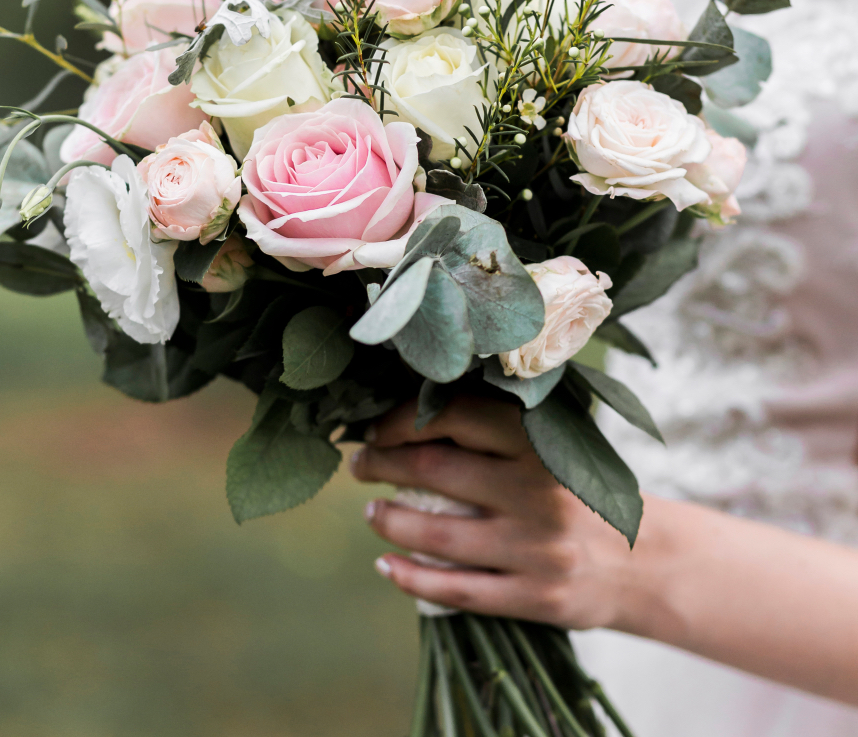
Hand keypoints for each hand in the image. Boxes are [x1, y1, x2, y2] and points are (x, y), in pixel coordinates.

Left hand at [349, 395, 655, 631]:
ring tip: (371, 511)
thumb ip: (498, 428)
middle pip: (436, 469)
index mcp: (541, 442)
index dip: (402, 420)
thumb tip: (413, 410)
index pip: (456, 415)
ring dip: (388, 520)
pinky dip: (410, 578)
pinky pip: (456, 590)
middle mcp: (537, 491)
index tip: (375, 428)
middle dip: (382, 464)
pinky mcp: (535, 597)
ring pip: (436, 534)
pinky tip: (385, 566)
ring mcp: (535, 548)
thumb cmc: (579, 492)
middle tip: (359, 464)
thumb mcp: (556, 446)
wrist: (647, 562)